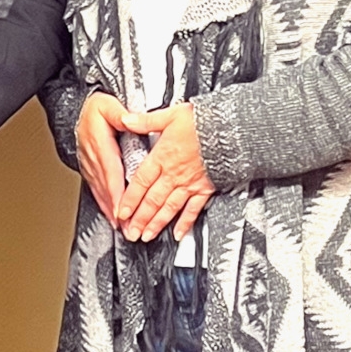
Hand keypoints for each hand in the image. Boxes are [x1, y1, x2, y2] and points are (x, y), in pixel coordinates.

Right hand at [74, 91, 129, 220]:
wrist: (75, 113)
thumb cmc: (92, 110)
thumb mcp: (107, 105)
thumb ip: (119, 114)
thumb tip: (129, 119)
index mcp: (100, 144)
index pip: (110, 171)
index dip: (117, 191)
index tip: (123, 207)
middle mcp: (94, 159)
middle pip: (107, 188)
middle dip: (117, 208)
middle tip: (128, 226)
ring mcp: (90, 167)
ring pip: (101, 192)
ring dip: (111, 210)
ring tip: (122, 227)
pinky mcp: (90, 171)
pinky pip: (97, 190)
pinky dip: (104, 204)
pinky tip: (111, 215)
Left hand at [113, 104, 215, 243]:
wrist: (230, 131)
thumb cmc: (202, 122)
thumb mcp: (170, 115)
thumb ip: (146, 121)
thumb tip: (126, 118)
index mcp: (162, 156)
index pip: (140, 182)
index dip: (129, 199)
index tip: (121, 212)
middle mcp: (174, 174)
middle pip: (152, 200)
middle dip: (140, 219)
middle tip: (130, 232)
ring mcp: (189, 184)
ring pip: (169, 208)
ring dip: (157, 224)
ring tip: (147, 236)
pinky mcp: (204, 189)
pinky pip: (193, 210)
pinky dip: (185, 223)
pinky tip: (178, 233)